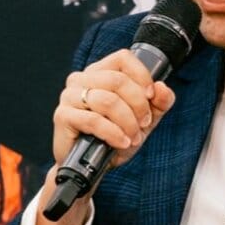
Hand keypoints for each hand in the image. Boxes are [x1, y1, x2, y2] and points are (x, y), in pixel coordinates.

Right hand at [52, 47, 174, 171]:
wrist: (90, 166)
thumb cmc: (115, 138)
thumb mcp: (144, 120)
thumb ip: (159, 103)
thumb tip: (162, 88)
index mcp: (99, 72)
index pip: (123, 58)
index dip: (142, 75)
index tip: (151, 96)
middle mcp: (81, 79)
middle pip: (118, 80)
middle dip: (138, 105)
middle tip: (144, 124)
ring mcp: (69, 96)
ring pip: (108, 100)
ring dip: (127, 122)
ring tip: (132, 137)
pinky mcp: (62, 115)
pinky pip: (93, 120)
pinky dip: (113, 133)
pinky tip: (121, 143)